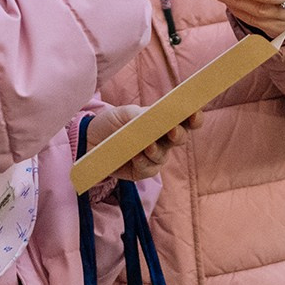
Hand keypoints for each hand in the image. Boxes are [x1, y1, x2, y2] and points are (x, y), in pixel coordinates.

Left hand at [84, 105, 203, 181]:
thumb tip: (154, 119)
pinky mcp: (141, 171)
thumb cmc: (111, 123)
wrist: (89, 140)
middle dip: (178, 134)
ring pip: (164, 156)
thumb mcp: (124, 113)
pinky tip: (135, 157)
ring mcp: (153, 157)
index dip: (193, 117)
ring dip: (157, 150)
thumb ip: (140, 115)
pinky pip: (149, 169)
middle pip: (180, 138)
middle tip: (172, 131)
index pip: (184, 119)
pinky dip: (143, 162)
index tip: (194, 113)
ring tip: (147, 146)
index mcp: (162, 121)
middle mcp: (162, 140)